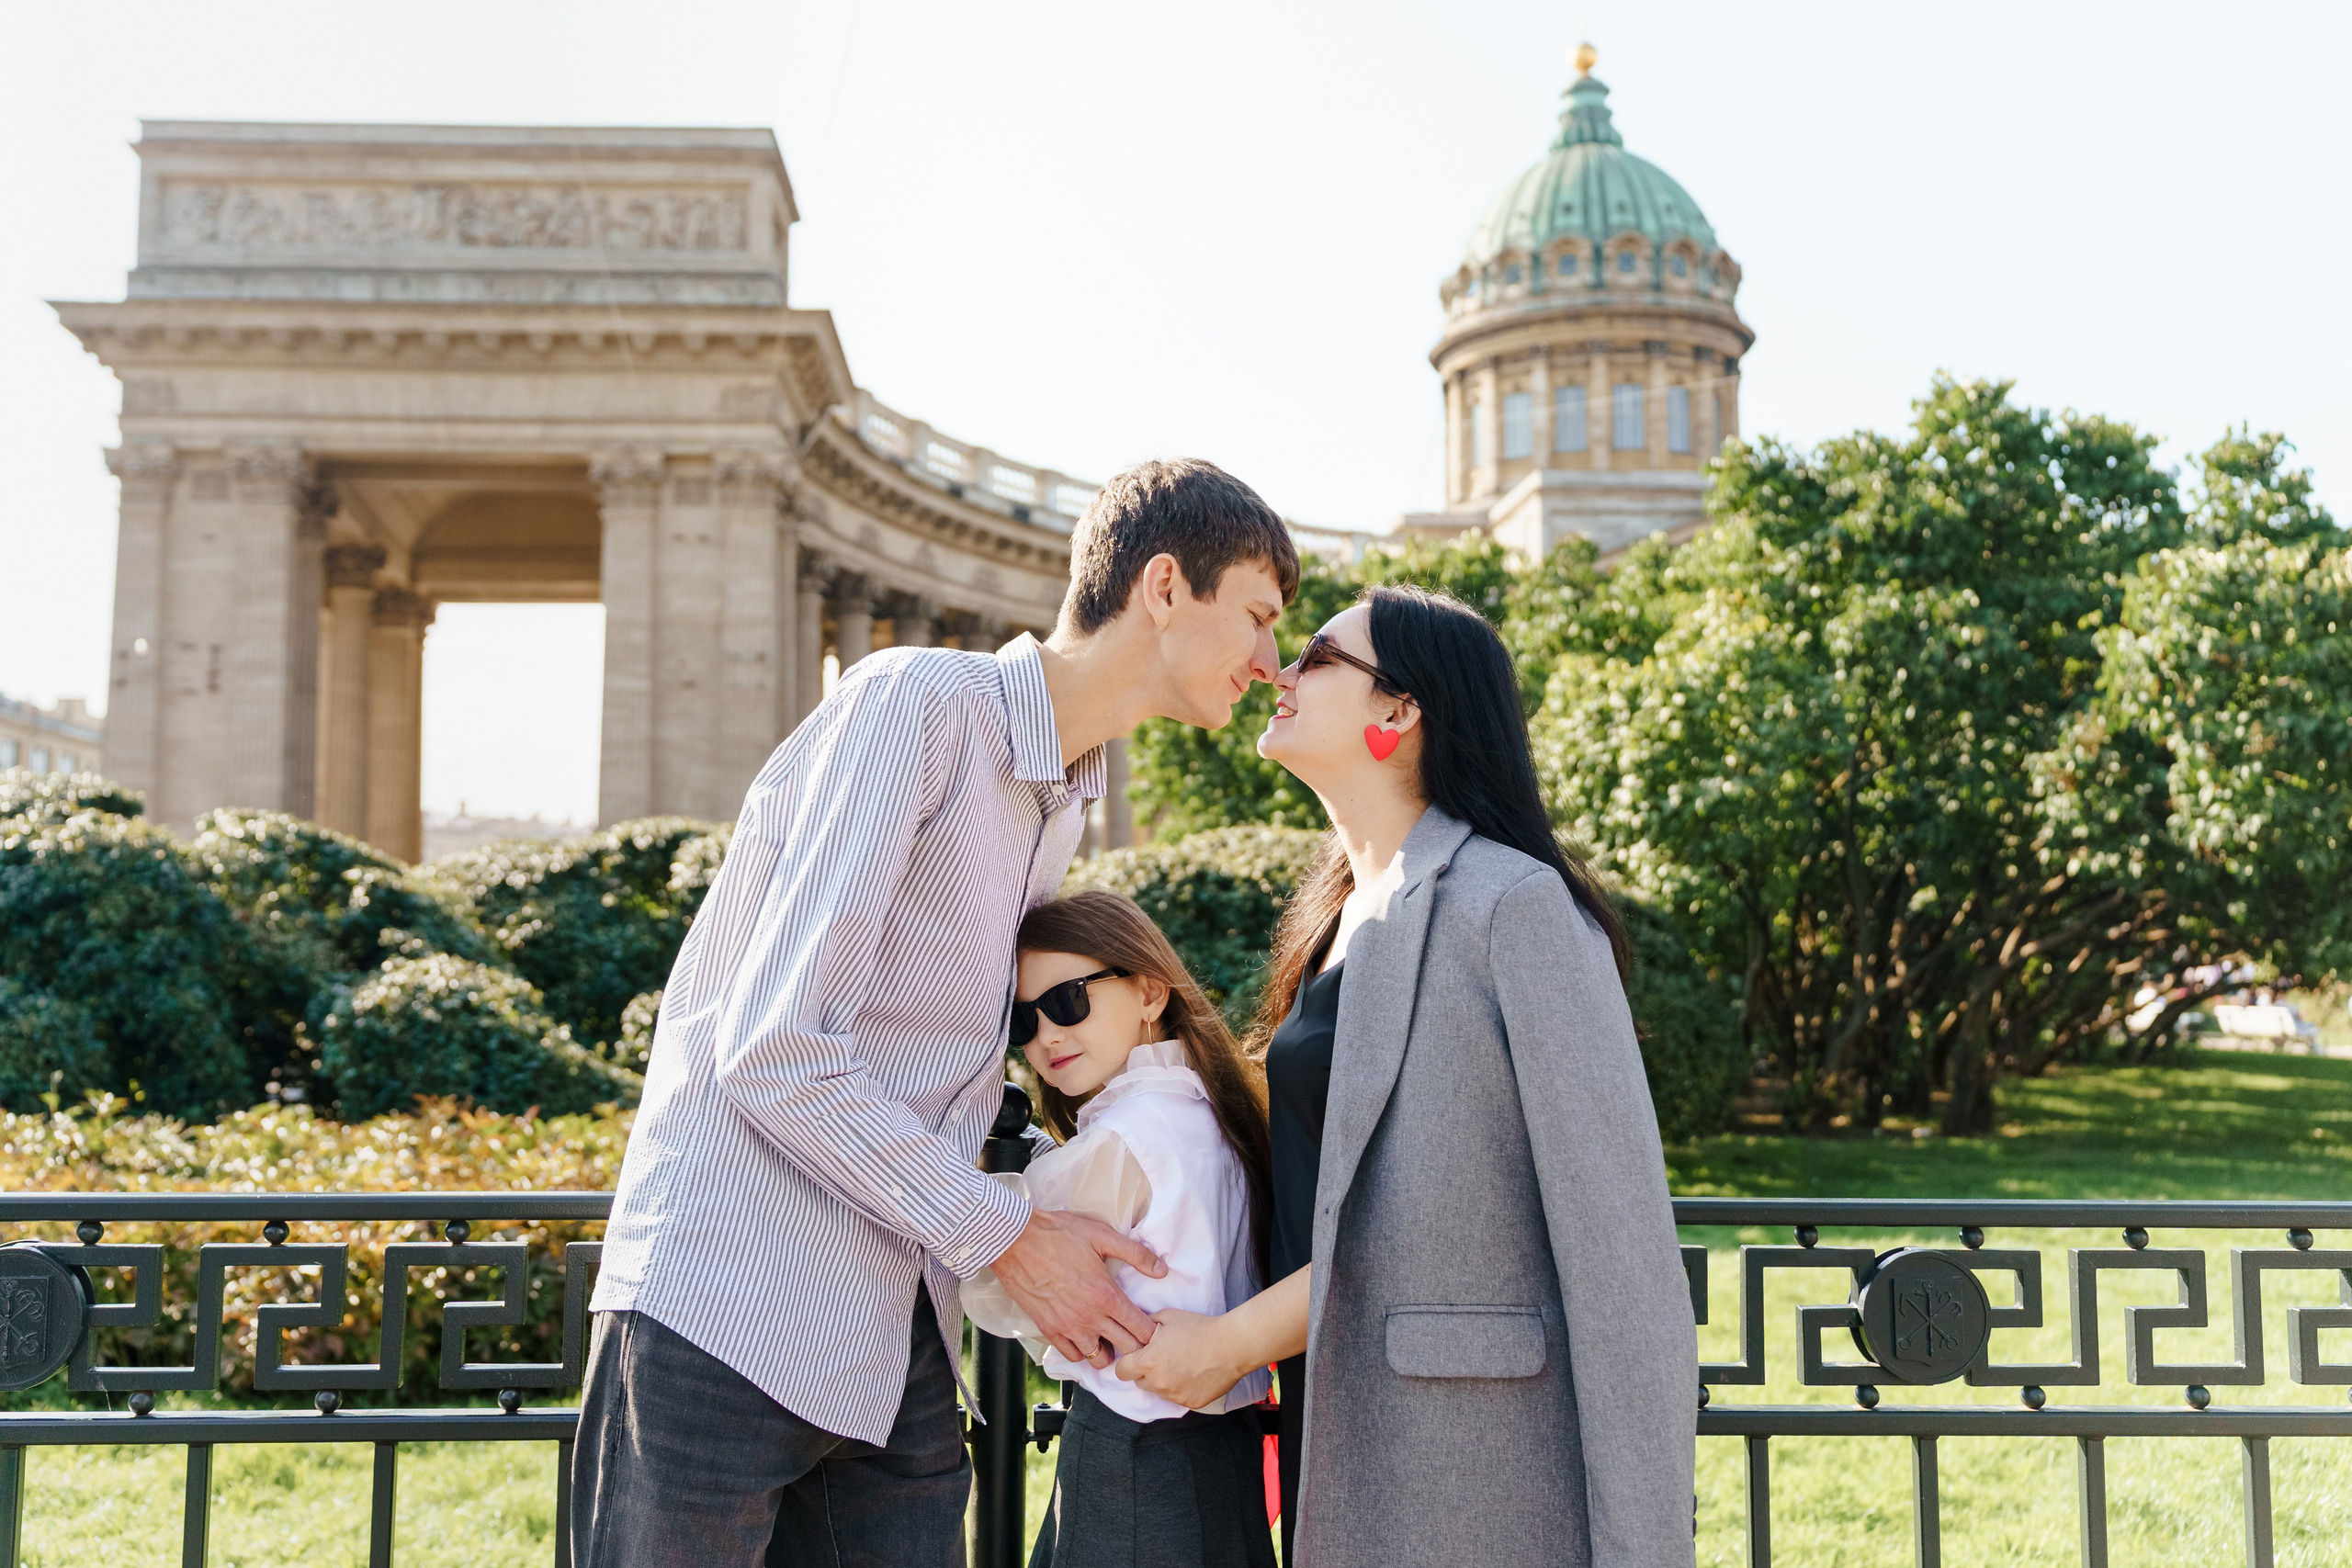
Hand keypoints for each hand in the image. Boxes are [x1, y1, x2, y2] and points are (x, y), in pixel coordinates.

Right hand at [987, 1209, 1164, 1368]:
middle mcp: (1089, 1318)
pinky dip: (1083, 1351)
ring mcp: (1068, 1328)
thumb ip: (1135, 1254)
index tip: (1152, 1326)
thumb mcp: (1102, 1235)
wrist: (1016, 1241)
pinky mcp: (1049, 1331)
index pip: (1142, 1330)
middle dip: (1137, 1344)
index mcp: (1106, 1295)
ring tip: (1109, 1336)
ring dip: (1109, 1351)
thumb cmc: (1059, 1234)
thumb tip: (1162, 1270)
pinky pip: (1073, 1357)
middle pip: (1127, 1349)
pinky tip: (1085, 1336)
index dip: (1152, 1332)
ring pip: (1100, 1359)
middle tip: (1135, 1333)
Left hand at [1113, 1308, 1248, 1409]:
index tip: (1137, 1357)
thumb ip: (1145, 1325)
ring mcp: (1175, 1396)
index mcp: (1148, 1362)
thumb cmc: (1199, 1328)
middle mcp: (1159, 1383)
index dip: (1128, 1363)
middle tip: (1163, 1358)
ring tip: (1182, 1364)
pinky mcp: (1191, 1404)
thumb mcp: (1167, 1316)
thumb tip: (1135, 1330)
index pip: (1122, 1371)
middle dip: (1146, 1372)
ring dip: (1163, 1381)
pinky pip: (1178, 1398)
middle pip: (1140, 1382)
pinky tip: (1194, 1373)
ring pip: (1159, 1391)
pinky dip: (1181, 1388)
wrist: (1231, 1345)